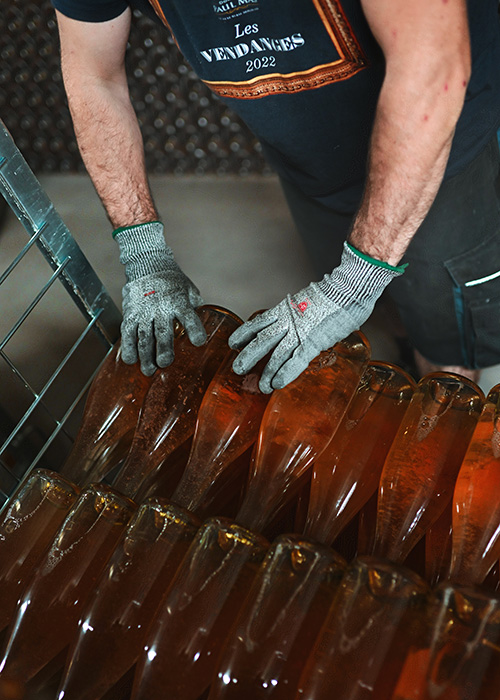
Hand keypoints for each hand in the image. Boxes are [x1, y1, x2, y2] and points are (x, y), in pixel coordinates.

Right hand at [114, 221, 205, 375]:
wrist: (147, 263)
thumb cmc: (172, 279)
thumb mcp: (188, 289)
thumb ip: (195, 306)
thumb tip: (206, 320)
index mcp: (179, 301)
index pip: (189, 317)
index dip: (194, 330)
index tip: (198, 342)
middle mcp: (160, 307)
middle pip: (162, 331)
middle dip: (163, 349)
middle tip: (164, 364)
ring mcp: (144, 310)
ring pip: (143, 336)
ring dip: (145, 355)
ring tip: (149, 371)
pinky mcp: (130, 312)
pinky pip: (127, 332)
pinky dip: (128, 347)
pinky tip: (131, 360)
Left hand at [229, 242, 405, 392]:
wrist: (349, 287)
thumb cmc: (336, 293)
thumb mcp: (309, 300)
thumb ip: (301, 313)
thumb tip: (302, 322)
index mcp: (285, 309)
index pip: (258, 323)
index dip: (244, 334)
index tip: (233, 344)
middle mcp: (287, 321)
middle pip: (260, 341)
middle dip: (248, 357)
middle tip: (237, 369)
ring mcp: (299, 332)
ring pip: (275, 354)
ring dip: (267, 372)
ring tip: (259, 386)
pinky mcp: (313, 342)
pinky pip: (296, 361)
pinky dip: (285, 374)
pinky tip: (277, 384)